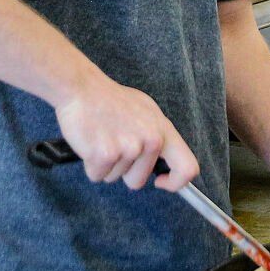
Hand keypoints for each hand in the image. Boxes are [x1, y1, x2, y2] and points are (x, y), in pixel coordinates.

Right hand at [53, 76, 199, 191]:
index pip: (187, 168)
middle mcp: (151, 140)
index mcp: (164, 130)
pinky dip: (90, 165)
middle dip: (124, 171)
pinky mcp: (105, 154)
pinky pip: (97, 176)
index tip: (160, 180)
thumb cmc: (111, 100)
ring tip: (102, 138)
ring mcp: (129, 147)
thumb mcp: (147, 112)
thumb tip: (168, 163)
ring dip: (106, 165)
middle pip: (138, 181)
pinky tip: (90, 143)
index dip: (175, 183)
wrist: (81, 88)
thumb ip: (158, 136)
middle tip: (114, 145)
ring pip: (115, 178)